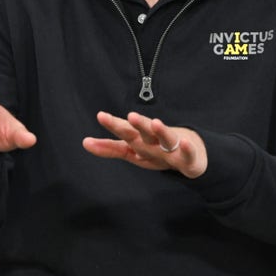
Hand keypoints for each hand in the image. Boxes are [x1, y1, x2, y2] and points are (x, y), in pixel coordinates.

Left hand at [82, 111, 206, 177]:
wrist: (190, 154)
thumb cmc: (156, 150)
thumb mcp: (132, 151)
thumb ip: (109, 148)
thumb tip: (84, 142)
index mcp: (140, 140)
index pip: (125, 131)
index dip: (114, 125)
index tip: (101, 116)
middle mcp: (155, 141)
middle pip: (145, 132)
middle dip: (138, 124)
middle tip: (130, 116)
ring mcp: (172, 148)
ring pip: (166, 139)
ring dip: (161, 131)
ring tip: (155, 123)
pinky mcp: (187, 159)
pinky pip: (187, 155)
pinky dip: (187, 149)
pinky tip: (185, 143)